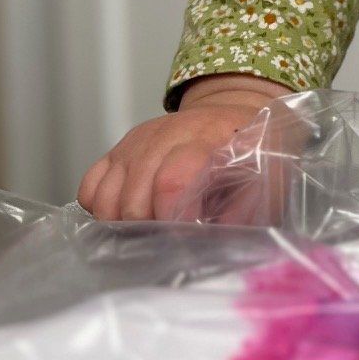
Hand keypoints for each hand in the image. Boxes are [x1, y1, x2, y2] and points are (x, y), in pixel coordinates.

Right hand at [76, 73, 284, 221]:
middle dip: (148, 229)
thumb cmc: (256, 154)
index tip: (185, 238)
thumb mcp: (267, 181)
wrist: (236, 114)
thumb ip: (242, 213)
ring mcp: (138, 141)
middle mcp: (167, 135)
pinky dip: (100, 207)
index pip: (173, 180)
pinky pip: (90, 185)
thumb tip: (211, 245)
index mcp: (209, 138)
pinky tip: (127, 212)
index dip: (173, 219)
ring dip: (123, 223)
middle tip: (170, 235)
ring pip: (106, 195)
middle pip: (134, 196)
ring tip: (150, 227)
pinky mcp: (119, 148)